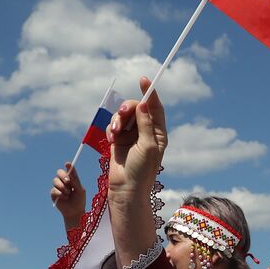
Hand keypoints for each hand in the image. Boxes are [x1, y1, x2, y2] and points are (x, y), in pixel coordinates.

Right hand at [50, 162, 86, 220]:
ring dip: (62, 186)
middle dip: (63, 175)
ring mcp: (58, 187)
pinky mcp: (53, 194)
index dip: (68, 166)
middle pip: (59, 172)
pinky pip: (54, 190)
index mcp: (72, 179)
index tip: (67, 164)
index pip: (69, 170)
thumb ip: (75, 182)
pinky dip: (60, 193)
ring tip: (68, 193)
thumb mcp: (80, 190)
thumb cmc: (79, 201)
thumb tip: (69, 174)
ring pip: (55, 180)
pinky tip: (64, 198)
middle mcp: (64, 181)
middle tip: (68, 181)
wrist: (75, 212)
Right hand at [107, 77, 168, 195]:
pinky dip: (110, 129)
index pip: (155, 107)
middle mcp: (146, 132)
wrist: (125, 188)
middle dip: (127, 109)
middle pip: (136, 107)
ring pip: (122, 115)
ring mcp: (131, 135)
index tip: (143, 80)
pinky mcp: (118, 140)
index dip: (150, 92)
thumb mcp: (147, 146)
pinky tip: (110, 140)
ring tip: (114, 134)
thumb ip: (145, 124)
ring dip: (116, 121)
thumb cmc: (141, 170)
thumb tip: (143, 104)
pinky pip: (113, 125)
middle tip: (121, 114)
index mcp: (158, 133)